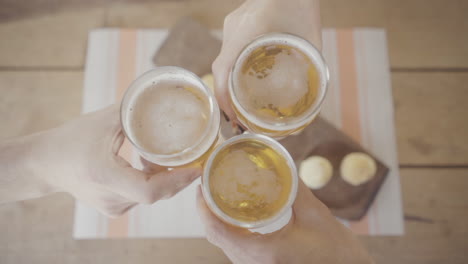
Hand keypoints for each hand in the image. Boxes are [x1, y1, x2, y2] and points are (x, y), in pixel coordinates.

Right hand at [0, 105, 200, 216]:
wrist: (44, 164)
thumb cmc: (71, 139)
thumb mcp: (103, 120)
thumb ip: (132, 108)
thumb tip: (160, 92)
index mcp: (106, 176)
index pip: (151, 190)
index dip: (178, 180)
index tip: (197, 166)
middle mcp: (111, 198)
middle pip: (158, 193)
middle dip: (179, 175)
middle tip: (194, 155)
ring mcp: (113, 207)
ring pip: (153, 196)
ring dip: (166, 177)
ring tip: (169, 156)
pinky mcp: (114, 209)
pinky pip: (143, 197)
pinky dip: (152, 182)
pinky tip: (148, 164)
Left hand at [196, 180, 372, 263]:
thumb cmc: (336, 252)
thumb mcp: (316, 215)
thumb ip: (295, 188)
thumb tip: (281, 161)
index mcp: (261, 251)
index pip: (216, 230)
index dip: (203, 207)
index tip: (201, 184)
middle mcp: (252, 263)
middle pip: (215, 236)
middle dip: (207, 209)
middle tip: (209, 184)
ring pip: (224, 244)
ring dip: (217, 219)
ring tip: (219, 194)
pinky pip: (235, 248)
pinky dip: (230, 230)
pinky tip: (236, 214)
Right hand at [212, 0, 321, 121]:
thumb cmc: (303, 2)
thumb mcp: (311, 36)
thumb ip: (312, 65)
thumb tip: (312, 101)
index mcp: (246, 32)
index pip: (223, 69)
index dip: (223, 98)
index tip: (233, 119)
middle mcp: (233, 29)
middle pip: (221, 69)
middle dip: (225, 98)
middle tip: (238, 121)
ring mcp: (233, 25)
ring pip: (224, 60)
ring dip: (228, 84)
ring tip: (240, 107)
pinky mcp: (237, 24)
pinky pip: (230, 51)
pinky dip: (232, 70)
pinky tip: (243, 81)